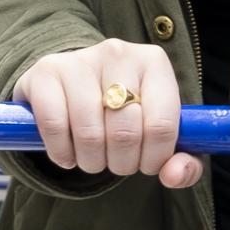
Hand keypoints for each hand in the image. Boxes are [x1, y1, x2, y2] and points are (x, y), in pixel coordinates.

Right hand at [12, 38, 200, 185]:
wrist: (73, 83)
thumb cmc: (126, 112)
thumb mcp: (160, 133)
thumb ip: (183, 162)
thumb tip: (174, 175)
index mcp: (154, 63)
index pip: (161, 124)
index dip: (154, 158)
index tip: (146, 164)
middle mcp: (118, 53)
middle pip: (125, 132)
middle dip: (122, 163)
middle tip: (117, 163)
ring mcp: (79, 60)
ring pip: (90, 133)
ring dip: (92, 161)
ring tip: (93, 159)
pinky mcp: (46, 72)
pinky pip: (54, 126)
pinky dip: (62, 153)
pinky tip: (68, 154)